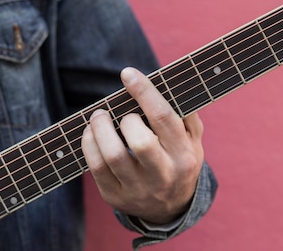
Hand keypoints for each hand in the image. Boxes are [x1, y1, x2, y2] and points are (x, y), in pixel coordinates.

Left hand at [82, 67, 203, 223]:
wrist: (171, 208)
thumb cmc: (180, 160)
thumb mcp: (193, 140)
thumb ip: (185, 114)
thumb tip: (168, 83)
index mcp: (184, 154)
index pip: (164, 118)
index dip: (144, 93)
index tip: (128, 74)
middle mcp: (164, 174)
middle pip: (141, 142)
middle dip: (125, 119)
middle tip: (118, 111)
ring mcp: (139, 189)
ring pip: (113, 156)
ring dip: (100, 129)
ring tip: (98, 117)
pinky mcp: (116, 198)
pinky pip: (97, 169)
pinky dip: (89, 145)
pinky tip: (91, 134)